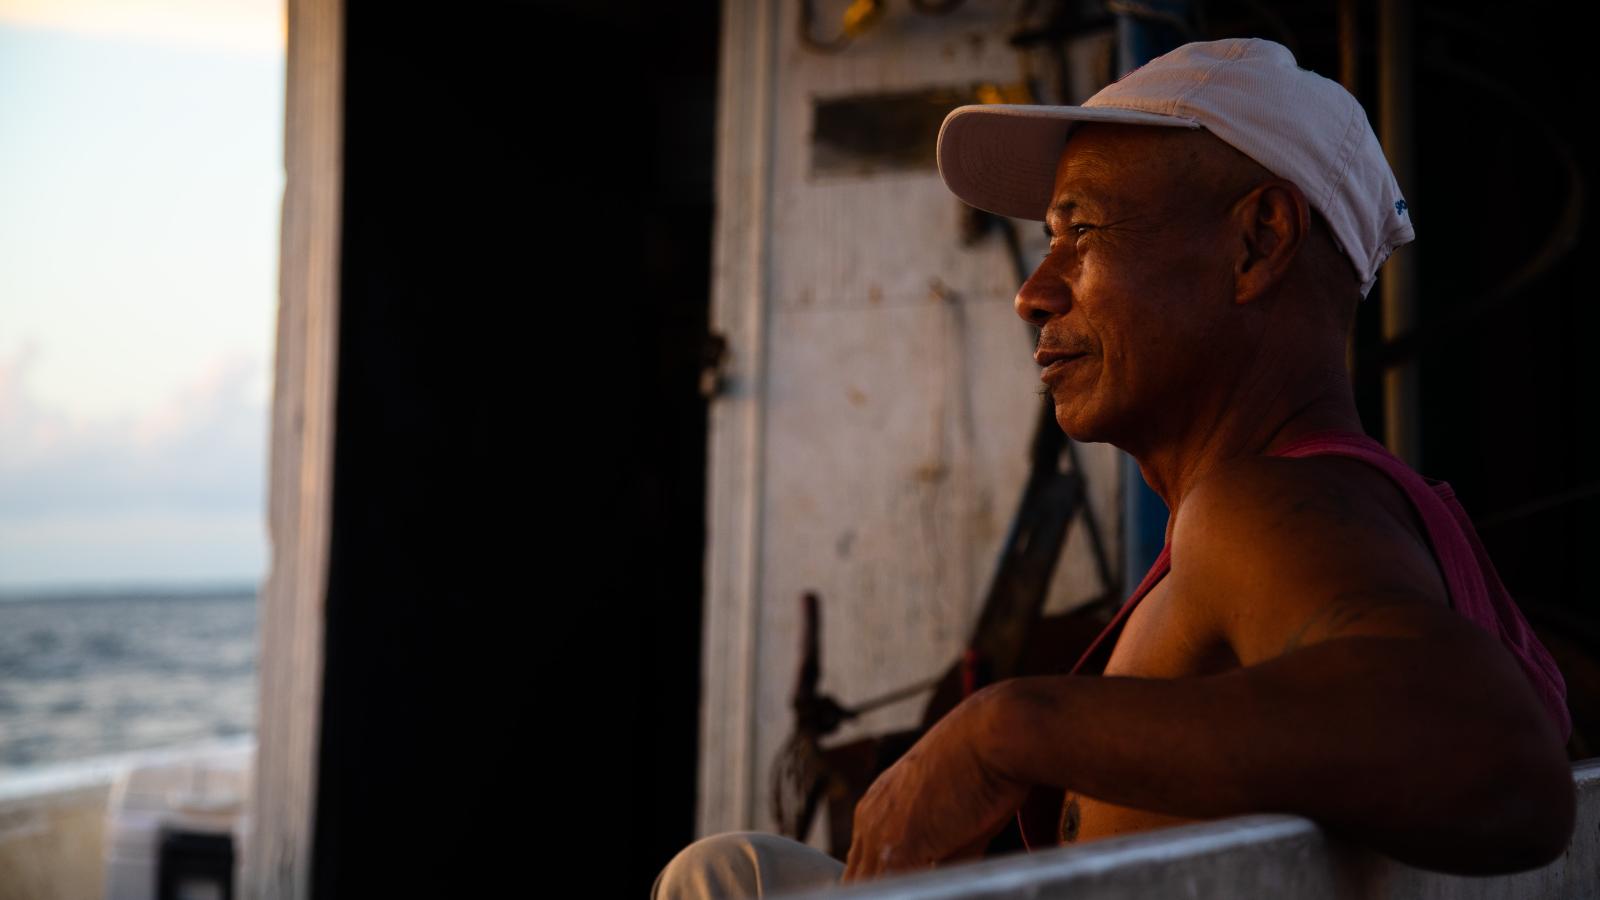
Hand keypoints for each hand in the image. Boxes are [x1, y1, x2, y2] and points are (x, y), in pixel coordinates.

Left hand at [841, 686, 1029, 881]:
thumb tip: (942, 882)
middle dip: (869, 893)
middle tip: (889, 895)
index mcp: (876, 810)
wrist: (995, 736)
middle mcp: (869, 820)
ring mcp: (880, 834)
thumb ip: (942, 856)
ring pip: (868, 888)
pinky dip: (908, 892)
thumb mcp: (957, 822)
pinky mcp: (899, 846)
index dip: (871, 891)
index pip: (859, 870)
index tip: (883, 892)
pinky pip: (892, 889)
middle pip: (854, 884)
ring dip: (886, 891)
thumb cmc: (987, 772)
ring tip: (910, 890)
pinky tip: (926, 891)